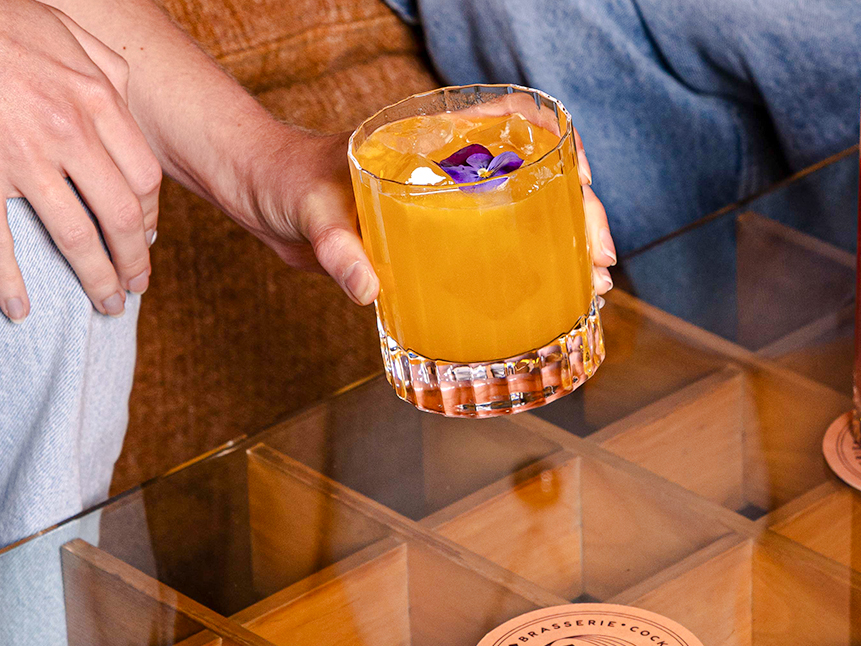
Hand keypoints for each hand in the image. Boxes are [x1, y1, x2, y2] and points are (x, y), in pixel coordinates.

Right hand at [0, 0, 160, 320]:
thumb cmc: (0, 19)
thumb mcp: (69, 34)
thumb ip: (107, 73)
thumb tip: (127, 104)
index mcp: (96, 101)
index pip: (144, 179)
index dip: (149, 215)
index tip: (145, 236)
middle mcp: (68, 134)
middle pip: (121, 218)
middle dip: (134, 261)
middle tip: (137, 286)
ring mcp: (20, 159)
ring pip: (75, 239)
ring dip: (95, 280)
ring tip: (107, 305)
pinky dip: (10, 282)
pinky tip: (21, 309)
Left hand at [233, 119, 615, 308]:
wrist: (259, 198)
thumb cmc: (284, 181)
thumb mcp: (310, 210)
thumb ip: (336, 246)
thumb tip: (367, 288)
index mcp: (430, 143)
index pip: (514, 124)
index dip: (558, 146)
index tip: (582, 180)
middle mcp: (449, 170)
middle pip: (537, 181)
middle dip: (581, 218)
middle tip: (601, 262)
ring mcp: (447, 208)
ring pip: (525, 221)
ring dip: (565, 253)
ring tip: (593, 289)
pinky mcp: (434, 245)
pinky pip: (493, 256)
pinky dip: (529, 279)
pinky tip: (552, 305)